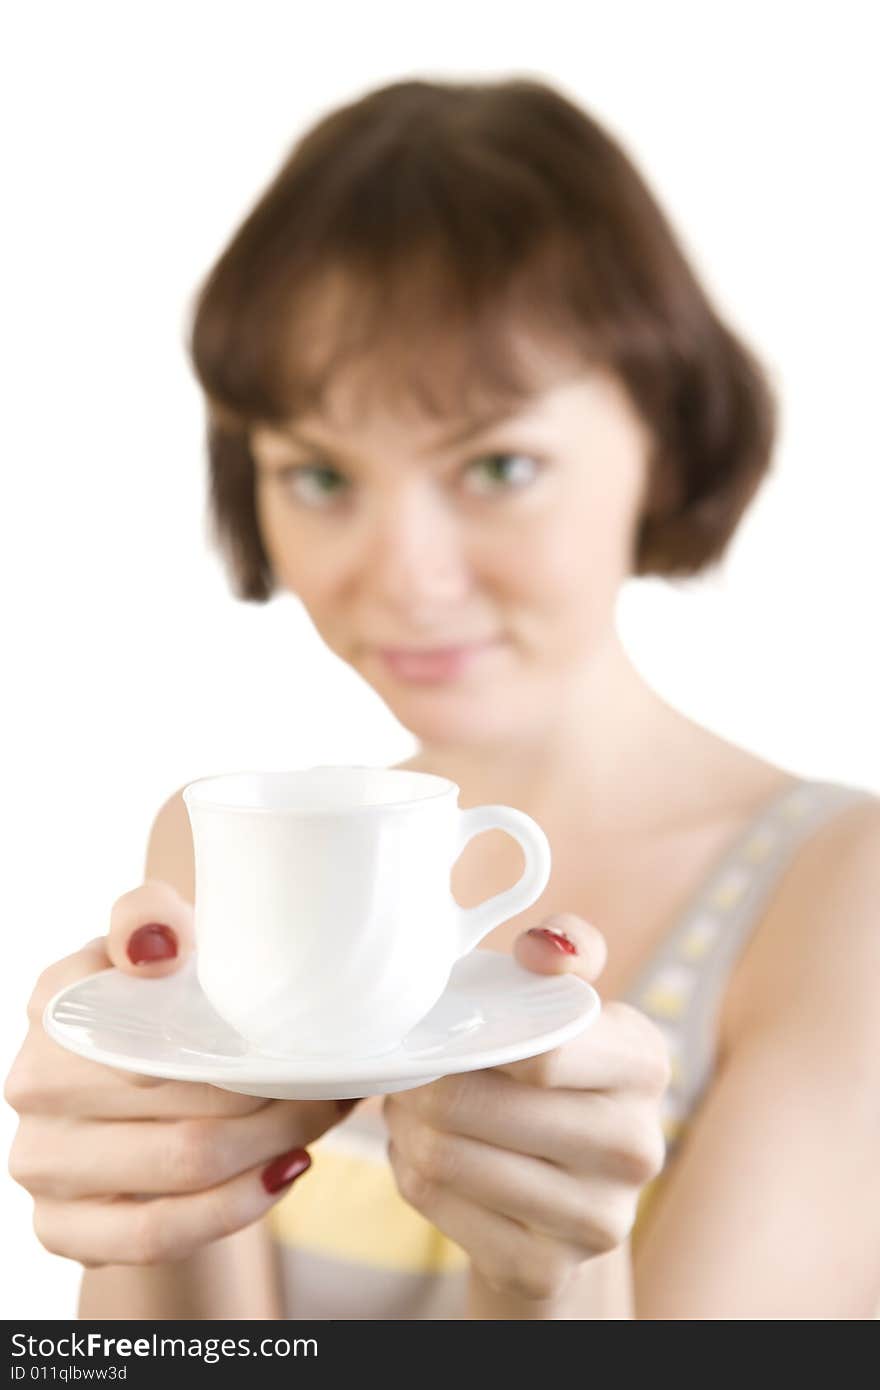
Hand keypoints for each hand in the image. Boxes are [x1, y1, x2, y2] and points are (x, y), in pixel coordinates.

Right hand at [4, 880, 351, 1268]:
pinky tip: (283, 1173)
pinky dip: (234, 1208)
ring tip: (323, 1118)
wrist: (142, 1093)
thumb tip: (160, 947)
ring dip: (272, 1144)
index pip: (147, 1017)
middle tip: (334, 1077)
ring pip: (182, 1166)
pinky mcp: (62, 1229)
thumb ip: (151, 918)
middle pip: (183, 1095)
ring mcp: (41, 1163)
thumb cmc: (163, 1005)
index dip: (232, 1031)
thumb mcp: (164, 946)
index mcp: (56, 1002)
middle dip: (276, 1090)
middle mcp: (34, 1083)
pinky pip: (157, 1234)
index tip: (297, 1029)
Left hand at [383, 913, 670, 1302]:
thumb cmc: (555, 1073)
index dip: (469, 1041)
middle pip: (475, 1110)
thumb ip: (568, 951)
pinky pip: (439, 1209)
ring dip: (406, 1128)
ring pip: (447, 1161)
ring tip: (408, 1107)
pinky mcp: (548, 1270)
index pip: (540, 1053)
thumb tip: (542, 945)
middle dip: (418, 1086)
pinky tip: (421, 1155)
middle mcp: (636, 1148)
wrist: (571, 1189)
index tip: (438, 1031)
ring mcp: (598, 1220)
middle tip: (402, 1071)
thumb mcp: (571, 1006)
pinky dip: (410, 1175)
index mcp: (644, 1064)